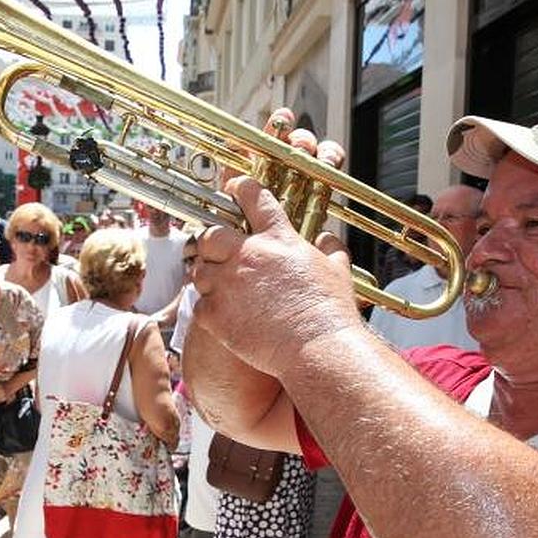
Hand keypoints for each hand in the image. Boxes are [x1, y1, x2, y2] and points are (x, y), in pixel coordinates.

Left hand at [192, 110, 358, 379]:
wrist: (318, 348)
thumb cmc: (331, 311)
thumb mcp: (338, 270)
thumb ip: (331, 249)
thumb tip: (328, 238)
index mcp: (278, 239)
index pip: (253, 197)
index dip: (240, 188)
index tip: (233, 188)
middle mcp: (249, 255)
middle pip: (211, 234)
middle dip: (211, 242)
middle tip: (219, 254)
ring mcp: (229, 285)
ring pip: (199, 270)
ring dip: (208, 277)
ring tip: (221, 288)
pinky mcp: (217, 315)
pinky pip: (199, 305)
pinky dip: (208, 310)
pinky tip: (223, 316)